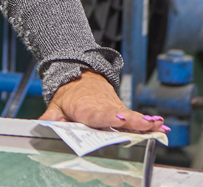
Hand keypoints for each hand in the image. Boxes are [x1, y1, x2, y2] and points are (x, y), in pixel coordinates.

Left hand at [39, 71, 168, 133]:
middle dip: (131, 121)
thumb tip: (42, 124)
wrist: (81, 75)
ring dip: (144, 122)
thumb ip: (51, 117)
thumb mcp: (56, 105)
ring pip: (129, 117)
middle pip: (117, 116)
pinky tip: (161, 126)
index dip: (108, 116)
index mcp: (85, 107)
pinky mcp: (122, 112)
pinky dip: (148, 122)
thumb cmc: (68, 94)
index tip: (119, 117)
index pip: (97, 113)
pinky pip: (135, 118)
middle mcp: (103, 108)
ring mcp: (114, 109)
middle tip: (145, 124)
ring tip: (158, 126)